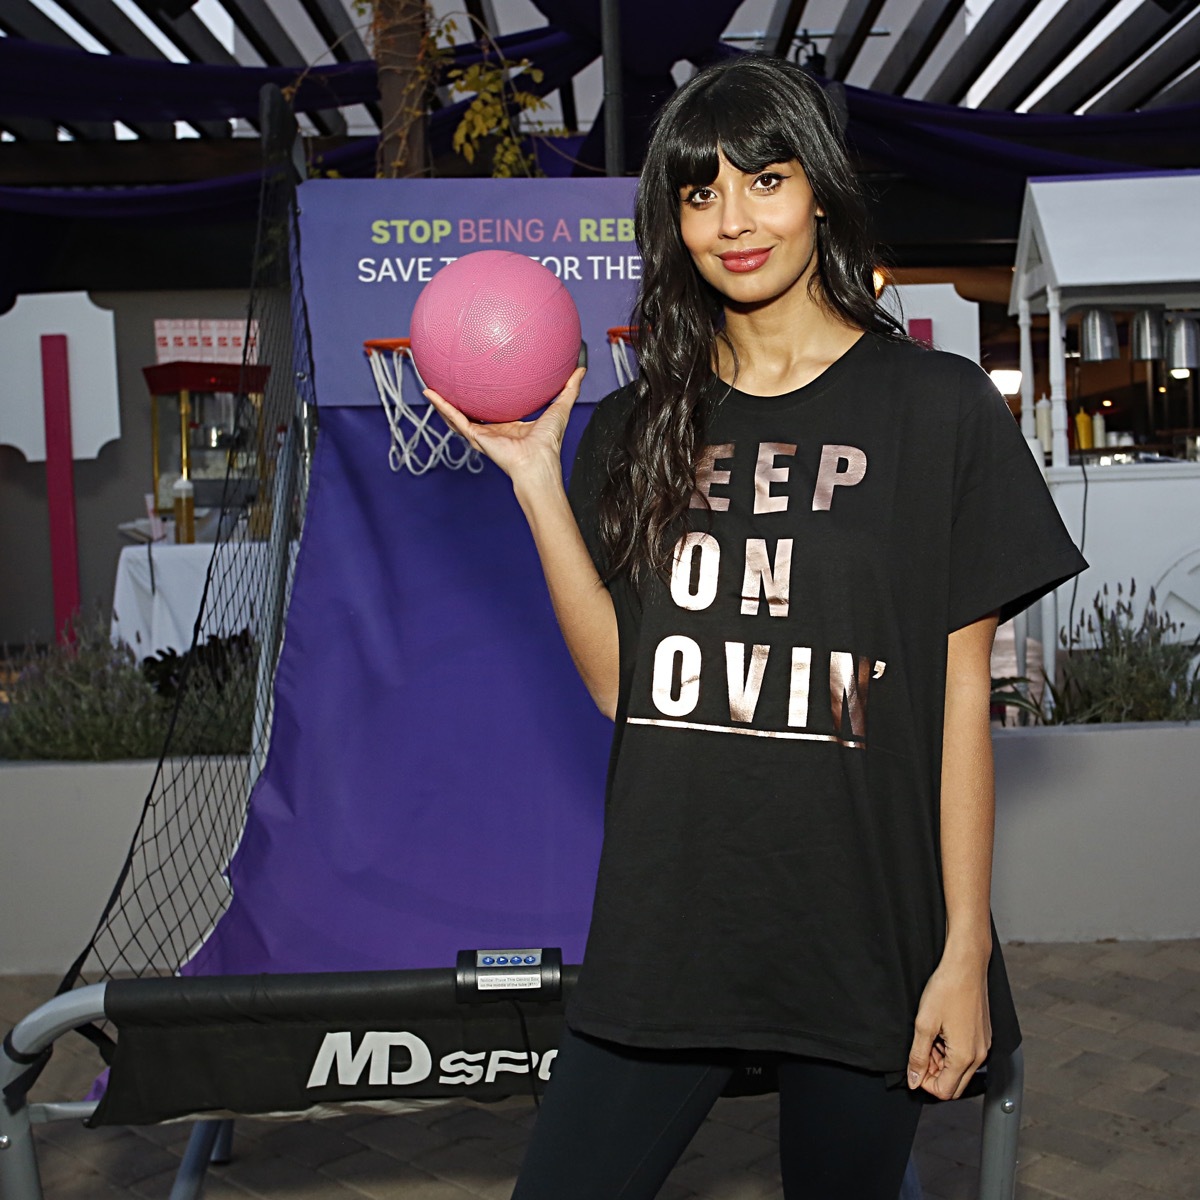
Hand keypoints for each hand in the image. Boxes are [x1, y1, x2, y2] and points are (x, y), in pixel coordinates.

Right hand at [423, 367, 586, 484]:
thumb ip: (568, 389)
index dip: (485, 396)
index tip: (479, 381)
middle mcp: (491, 431)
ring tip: (428, 387)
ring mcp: (481, 434)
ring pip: (455, 416)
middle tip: (447, 380)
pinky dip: (441, 405)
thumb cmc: (549, 443)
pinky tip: (429, 392)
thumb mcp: (559, 408)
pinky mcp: (475, 436)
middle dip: (458, 399)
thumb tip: (580, 370)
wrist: (537, 462)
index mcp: (508, 427)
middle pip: (469, 412)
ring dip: (442, 402)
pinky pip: (454, 417)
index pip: (492, 410)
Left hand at [907, 951, 991, 1099]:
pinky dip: (952, 1051)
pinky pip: (967, 1056)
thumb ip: (918, 1056)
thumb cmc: (947, 989)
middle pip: (954, 1085)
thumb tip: (914, 1080)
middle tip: (921, 1050)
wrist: (966, 966)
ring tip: (930, 1035)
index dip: (925, 1082)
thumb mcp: (924, 1024)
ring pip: (960, 1070)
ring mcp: (983, 1046)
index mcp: (965, 1057)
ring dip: (942, 1061)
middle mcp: (979, 1056)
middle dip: (934, 1073)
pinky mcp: (983, 1036)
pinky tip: (941, 1031)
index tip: (915, 1064)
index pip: (944, 1091)